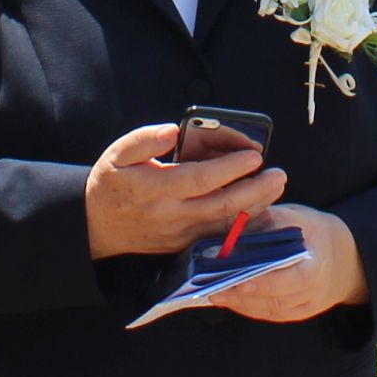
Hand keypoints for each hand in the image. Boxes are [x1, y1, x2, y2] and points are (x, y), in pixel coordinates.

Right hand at [84, 120, 285, 260]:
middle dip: (256, 190)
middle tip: (279, 173)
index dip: (230, 168)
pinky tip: (260, 208)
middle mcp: (172, 215)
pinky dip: (244, 223)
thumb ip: (144, 140)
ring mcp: (181, 234)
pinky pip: (221, 236)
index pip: (200, 179)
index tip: (255, 155)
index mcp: (155, 189)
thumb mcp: (117, 155)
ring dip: (256, 207)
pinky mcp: (186, 245)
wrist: (98, 228)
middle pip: (222, 205)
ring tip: (276, 187)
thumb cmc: (112, 184)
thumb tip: (173, 131)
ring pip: (226, 224)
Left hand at [202, 203, 369, 322]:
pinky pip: (270, 314)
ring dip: (241, 303)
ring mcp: (306, 306)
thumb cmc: (311, 231)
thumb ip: (267, 222)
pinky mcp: (296, 314)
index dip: (267, 283)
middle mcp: (314, 291)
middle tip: (214, 289)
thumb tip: (232, 228)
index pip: (293, 279)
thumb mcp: (295, 218)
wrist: (341, 257)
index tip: (240, 280)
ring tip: (214, 293)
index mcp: (317, 265)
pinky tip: (228, 298)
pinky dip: (247, 308)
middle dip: (244, 296)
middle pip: (277, 299)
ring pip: (270, 310)